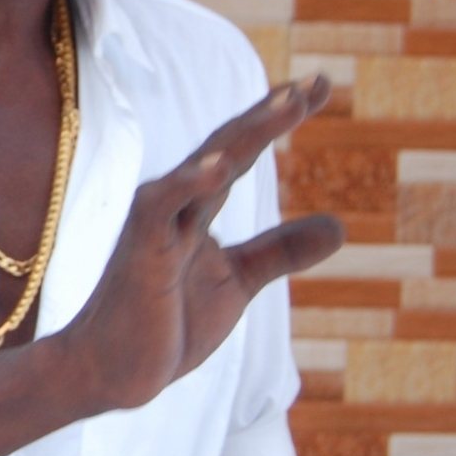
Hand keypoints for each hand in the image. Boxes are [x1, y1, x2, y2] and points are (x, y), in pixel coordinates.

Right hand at [62, 77, 342, 411]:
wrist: (115, 373)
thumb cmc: (166, 323)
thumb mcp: (239, 281)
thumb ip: (282, 250)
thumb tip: (339, 225)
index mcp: (198, 208)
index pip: (242, 150)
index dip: (279, 118)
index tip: (318, 85)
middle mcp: (178, 205)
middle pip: (228, 145)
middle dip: (272, 113)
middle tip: (315, 82)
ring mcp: (157, 226)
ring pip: (204, 165)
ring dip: (247, 133)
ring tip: (287, 103)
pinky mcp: (141, 252)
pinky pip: (162, 209)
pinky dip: (188, 183)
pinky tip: (218, 163)